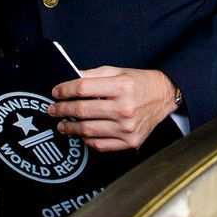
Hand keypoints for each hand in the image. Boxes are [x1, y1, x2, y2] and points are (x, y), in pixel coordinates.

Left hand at [49, 67, 175, 151]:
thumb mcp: (117, 71)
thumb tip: (68, 80)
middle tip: (52, 109)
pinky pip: (100, 145)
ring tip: (61, 125)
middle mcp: (125, 108)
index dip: (65, 90)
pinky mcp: (130, 142)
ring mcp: (127, 128)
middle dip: (62, 109)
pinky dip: (86, 140)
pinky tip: (80, 134)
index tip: (56, 92)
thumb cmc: (139, 83)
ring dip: (70, 128)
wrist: (164, 97)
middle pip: (83, 110)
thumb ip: (92, 75)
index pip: (83, 88)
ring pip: (88, 130)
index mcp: (122, 87)